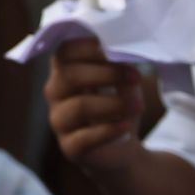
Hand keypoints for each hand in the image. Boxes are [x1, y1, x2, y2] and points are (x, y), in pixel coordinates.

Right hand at [44, 35, 144, 170]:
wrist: (120, 148)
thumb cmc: (119, 104)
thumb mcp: (123, 80)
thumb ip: (120, 65)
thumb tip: (124, 52)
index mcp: (65, 70)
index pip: (64, 51)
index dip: (87, 46)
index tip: (114, 49)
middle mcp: (56, 93)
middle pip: (69, 75)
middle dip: (106, 73)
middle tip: (135, 76)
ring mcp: (59, 120)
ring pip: (79, 106)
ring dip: (113, 103)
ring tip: (138, 105)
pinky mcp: (70, 147)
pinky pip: (85, 138)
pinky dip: (109, 130)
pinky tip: (126, 126)